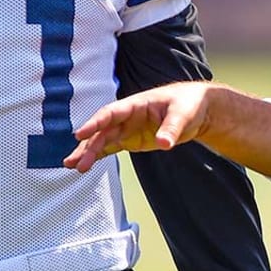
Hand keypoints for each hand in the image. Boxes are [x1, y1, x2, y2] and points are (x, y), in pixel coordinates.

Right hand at [63, 81, 211, 172]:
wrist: (198, 110)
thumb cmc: (189, 104)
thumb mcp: (183, 114)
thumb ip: (172, 128)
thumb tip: (164, 143)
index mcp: (137, 104)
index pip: (111, 113)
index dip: (94, 123)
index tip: (79, 134)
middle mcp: (128, 116)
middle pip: (103, 130)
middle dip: (87, 145)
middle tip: (74, 162)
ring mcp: (128, 128)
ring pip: (103, 140)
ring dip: (88, 152)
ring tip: (72, 166)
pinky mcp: (132, 139)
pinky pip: (111, 147)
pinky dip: (98, 155)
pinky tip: (85, 165)